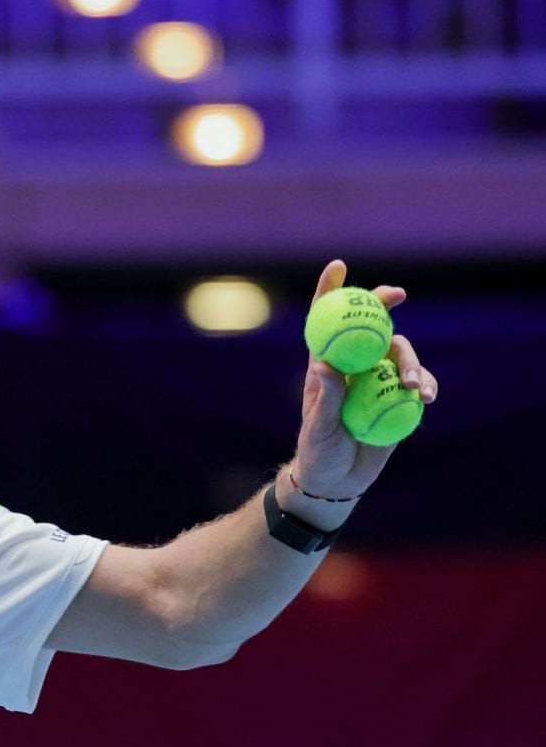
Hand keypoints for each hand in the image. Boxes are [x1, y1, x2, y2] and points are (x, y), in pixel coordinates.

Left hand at [294, 259, 438, 498]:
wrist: (338, 480)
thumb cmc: (319, 451)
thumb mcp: (319, 426)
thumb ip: (327, 396)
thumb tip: (324, 363)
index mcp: (326, 365)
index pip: (326, 322)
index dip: (332, 291)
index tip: (339, 265)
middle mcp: (354, 366)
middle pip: (372, 326)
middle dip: (384, 303)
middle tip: (397, 294)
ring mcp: (378, 380)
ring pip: (401, 353)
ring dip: (412, 361)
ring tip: (415, 388)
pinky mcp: (399, 399)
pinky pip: (418, 383)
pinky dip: (426, 385)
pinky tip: (427, 397)